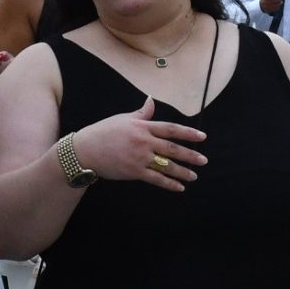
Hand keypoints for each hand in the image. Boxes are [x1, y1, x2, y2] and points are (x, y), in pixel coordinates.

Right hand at [73, 98, 208, 191]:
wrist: (85, 150)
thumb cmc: (103, 132)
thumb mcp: (123, 119)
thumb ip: (141, 114)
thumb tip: (151, 100)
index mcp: (143, 127)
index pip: (171, 129)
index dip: (188, 133)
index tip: (202, 137)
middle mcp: (144, 141)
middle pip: (172, 148)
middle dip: (190, 155)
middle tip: (204, 160)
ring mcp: (139, 157)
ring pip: (167, 165)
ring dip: (183, 171)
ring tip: (194, 176)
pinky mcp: (134, 172)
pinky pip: (156, 179)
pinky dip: (169, 184)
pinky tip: (179, 187)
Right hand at [258, 0, 282, 13]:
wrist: (261, 5)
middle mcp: (265, 3)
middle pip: (273, 1)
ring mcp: (266, 7)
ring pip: (274, 6)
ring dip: (279, 4)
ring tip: (281, 2)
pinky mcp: (268, 11)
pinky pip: (273, 10)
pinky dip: (277, 8)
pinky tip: (279, 6)